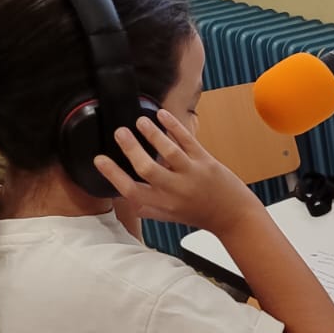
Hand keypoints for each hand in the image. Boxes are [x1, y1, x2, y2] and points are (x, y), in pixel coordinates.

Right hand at [94, 111, 262, 235]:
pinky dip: (175, 127)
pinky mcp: (206, 162)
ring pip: (169, 152)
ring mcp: (192, 175)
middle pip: (147, 169)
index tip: (99, 159)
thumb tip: (123, 195)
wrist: (234, 217)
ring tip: (140, 121)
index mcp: (162, 204)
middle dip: (131, 149)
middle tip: (119, 132)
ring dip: (153, 134)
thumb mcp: (169, 217)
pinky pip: (188, 141)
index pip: (131, 191)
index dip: (113, 175)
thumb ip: (147, 207)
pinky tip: (162, 115)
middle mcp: (175, 190)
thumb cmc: (199, 214)